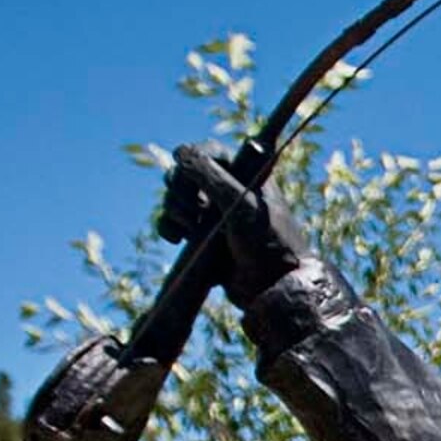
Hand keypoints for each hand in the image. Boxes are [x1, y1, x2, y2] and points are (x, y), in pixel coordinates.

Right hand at [157, 142, 312, 306]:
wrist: (272, 290)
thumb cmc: (267, 244)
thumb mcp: (241, 205)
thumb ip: (211, 175)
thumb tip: (181, 153)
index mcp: (244, 174)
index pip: (206, 151)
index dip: (193, 163)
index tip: (195, 183)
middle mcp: (227, 189)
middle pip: (183, 172)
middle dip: (181, 190)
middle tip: (197, 211)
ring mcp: (212, 213)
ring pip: (175, 197)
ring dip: (175, 210)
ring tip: (191, 229)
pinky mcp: (201, 235)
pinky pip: (171, 221)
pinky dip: (168, 227)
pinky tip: (176, 239)